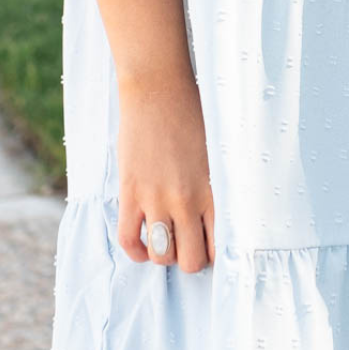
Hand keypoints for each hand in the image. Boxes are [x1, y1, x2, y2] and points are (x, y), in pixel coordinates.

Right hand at [115, 78, 215, 271]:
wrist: (158, 88)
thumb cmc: (192, 114)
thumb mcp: (216, 153)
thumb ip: (216, 186)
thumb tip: (216, 214)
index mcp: (215, 191)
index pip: (219, 246)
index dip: (212, 254)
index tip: (206, 246)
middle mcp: (188, 201)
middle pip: (191, 260)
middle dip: (188, 259)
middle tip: (184, 244)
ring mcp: (157, 199)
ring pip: (162, 256)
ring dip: (163, 254)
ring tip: (164, 240)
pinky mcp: (131, 192)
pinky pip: (128, 240)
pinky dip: (135, 250)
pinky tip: (141, 243)